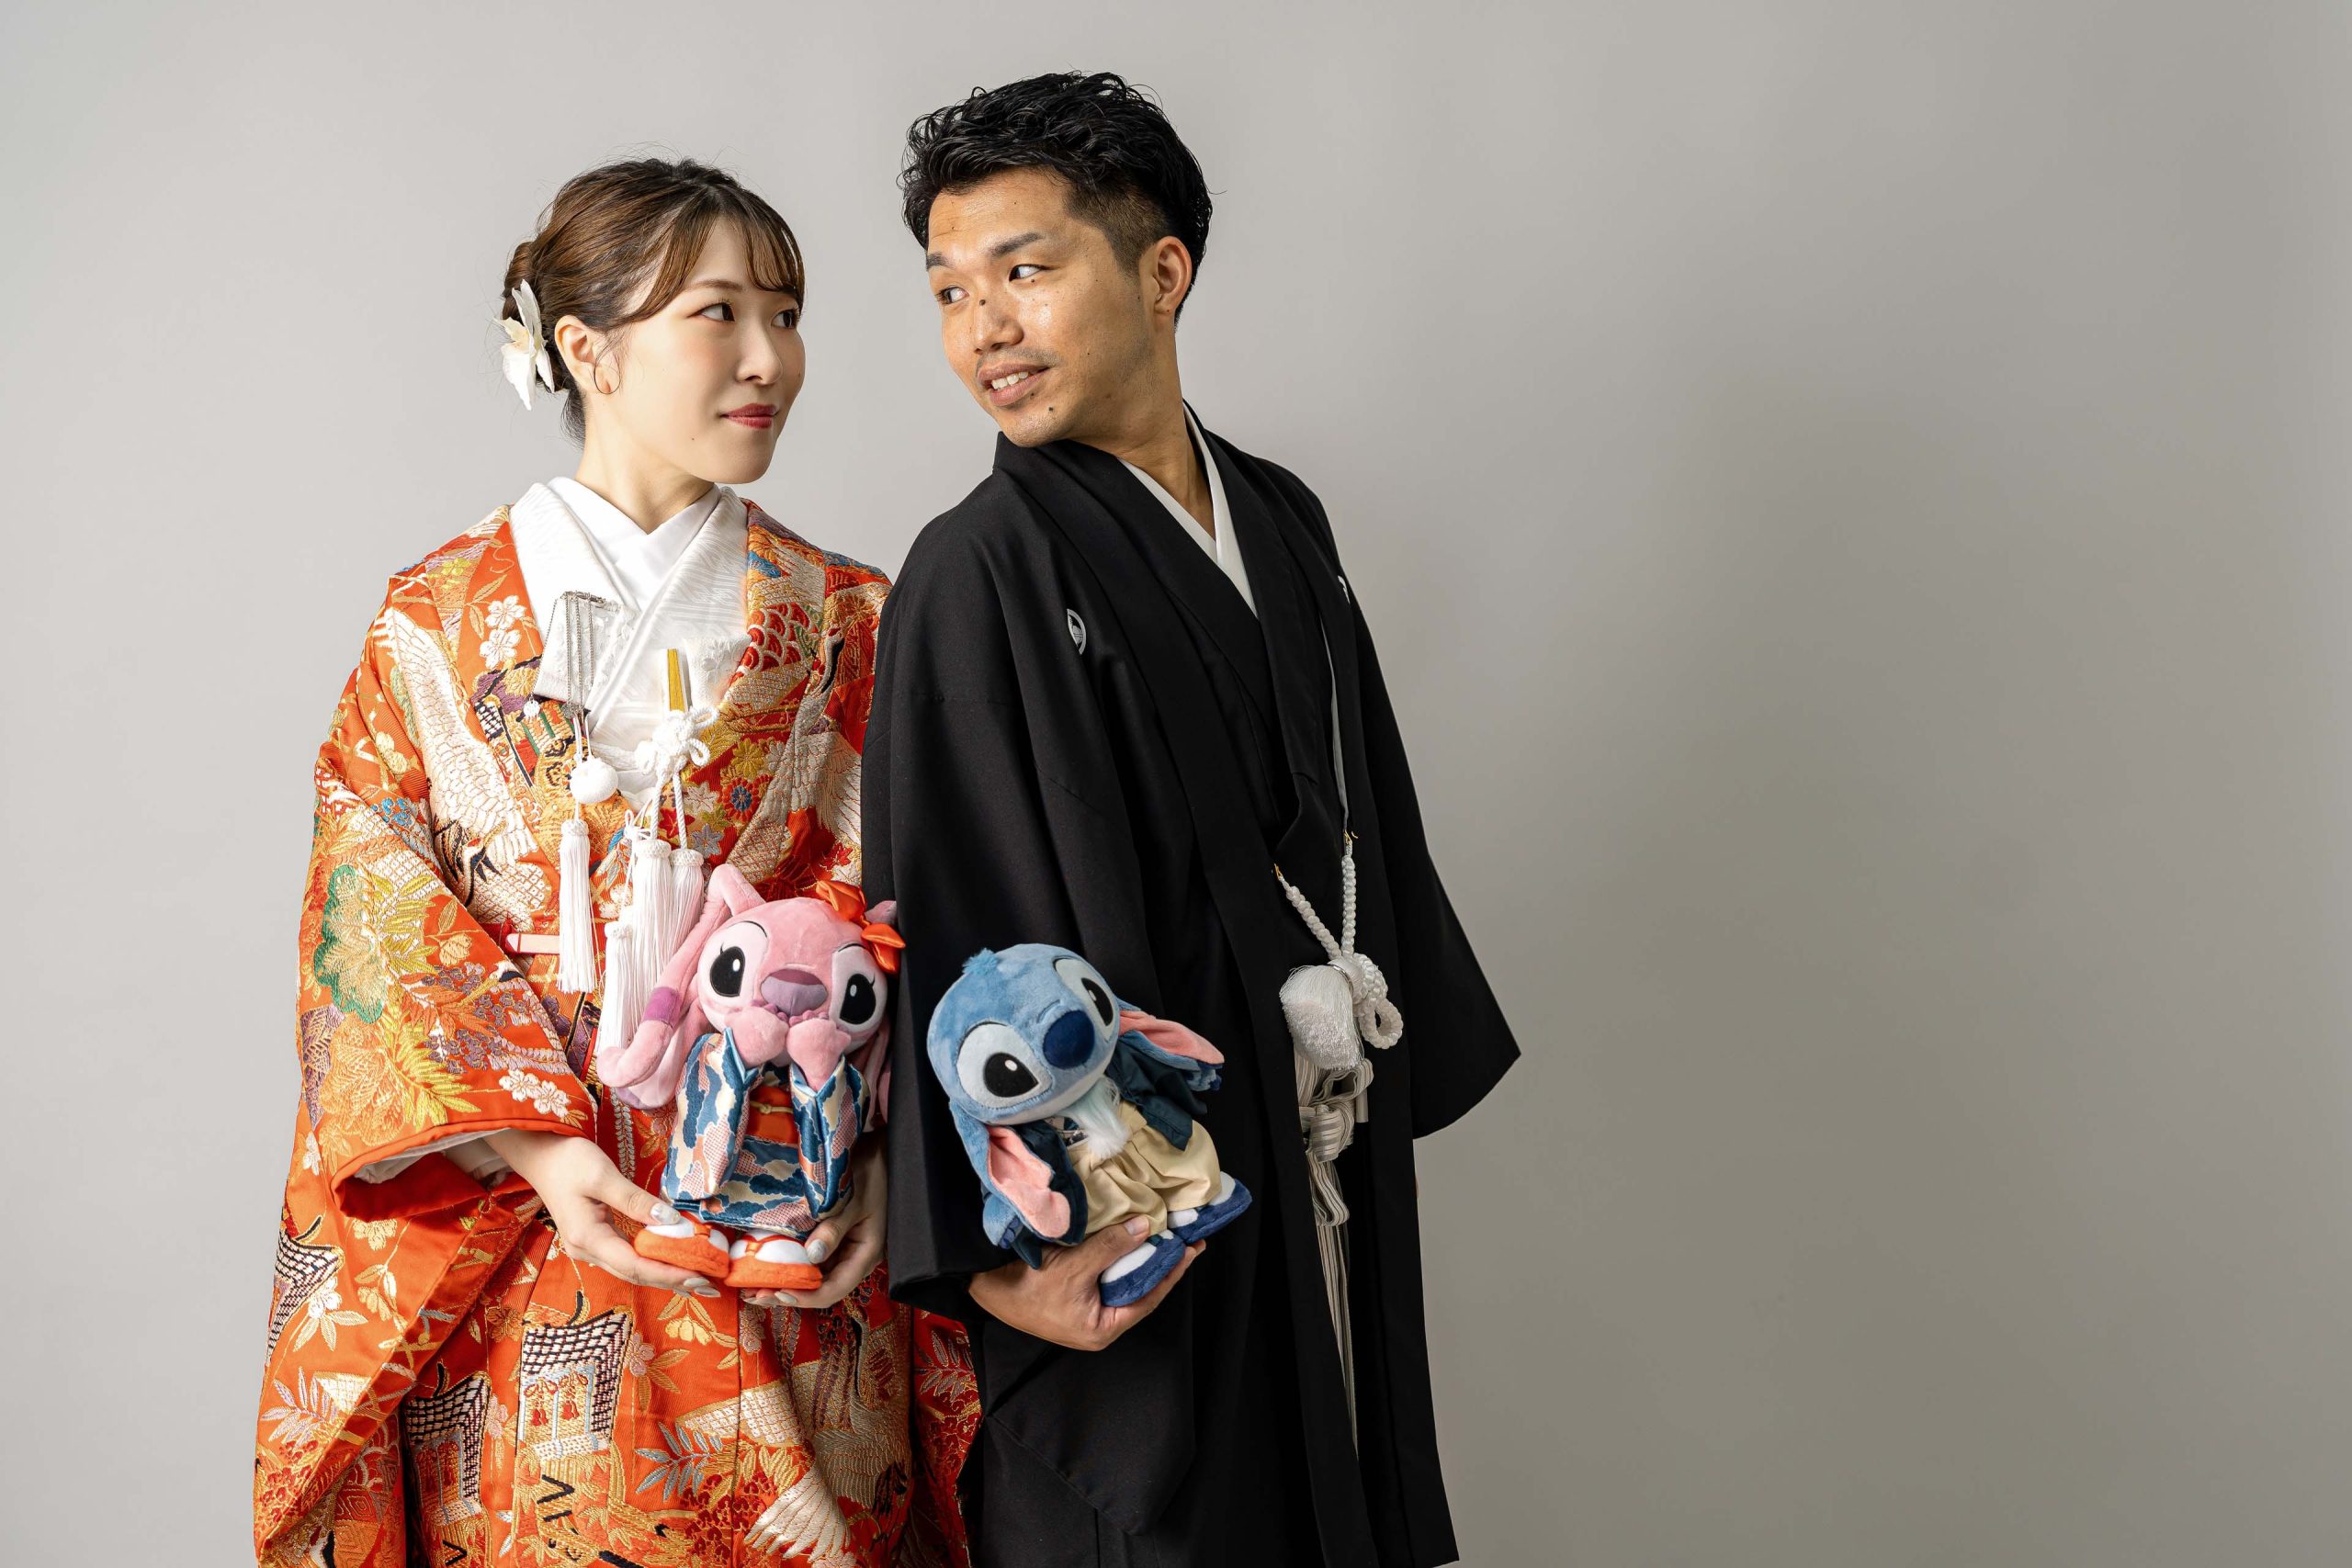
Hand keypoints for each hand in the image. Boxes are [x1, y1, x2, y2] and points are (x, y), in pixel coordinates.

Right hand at [483, 1129, 717, 1297]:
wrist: (540, 1154)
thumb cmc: (569, 1161)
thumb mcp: (604, 1176)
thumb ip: (635, 1200)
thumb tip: (669, 1221)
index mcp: (588, 1238)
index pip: (635, 1265)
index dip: (668, 1274)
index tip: (698, 1276)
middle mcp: (586, 1250)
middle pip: (634, 1273)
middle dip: (670, 1280)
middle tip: (706, 1284)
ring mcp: (588, 1246)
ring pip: (629, 1268)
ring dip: (661, 1273)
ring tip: (694, 1277)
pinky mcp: (593, 1238)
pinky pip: (625, 1257)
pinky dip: (649, 1261)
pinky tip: (668, 1260)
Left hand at [743, 1137, 886, 1310]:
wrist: (877, 1151)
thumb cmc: (870, 1173)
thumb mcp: (854, 1199)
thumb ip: (835, 1228)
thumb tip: (812, 1256)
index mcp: (865, 1254)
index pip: (834, 1289)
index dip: (807, 1297)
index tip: (779, 1294)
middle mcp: (852, 1258)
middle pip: (819, 1287)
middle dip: (787, 1293)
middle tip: (754, 1294)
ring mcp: (840, 1248)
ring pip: (811, 1275)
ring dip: (784, 1281)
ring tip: (752, 1286)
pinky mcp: (829, 1237)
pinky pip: (807, 1257)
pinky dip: (787, 1262)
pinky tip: (765, 1262)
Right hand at [968, 1216, 1202, 1350]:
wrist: (985, 1288)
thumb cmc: (1029, 1287)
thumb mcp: (1075, 1266)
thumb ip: (1112, 1247)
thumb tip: (1147, 1227)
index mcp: (1104, 1328)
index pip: (1151, 1297)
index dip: (1173, 1271)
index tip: (1193, 1248)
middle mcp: (1099, 1323)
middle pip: (1139, 1289)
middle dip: (1160, 1263)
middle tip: (1184, 1238)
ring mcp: (1086, 1310)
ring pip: (1123, 1281)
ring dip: (1140, 1257)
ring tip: (1163, 1234)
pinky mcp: (1074, 1295)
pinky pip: (1106, 1275)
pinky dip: (1119, 1256)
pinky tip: (1129, 1237)